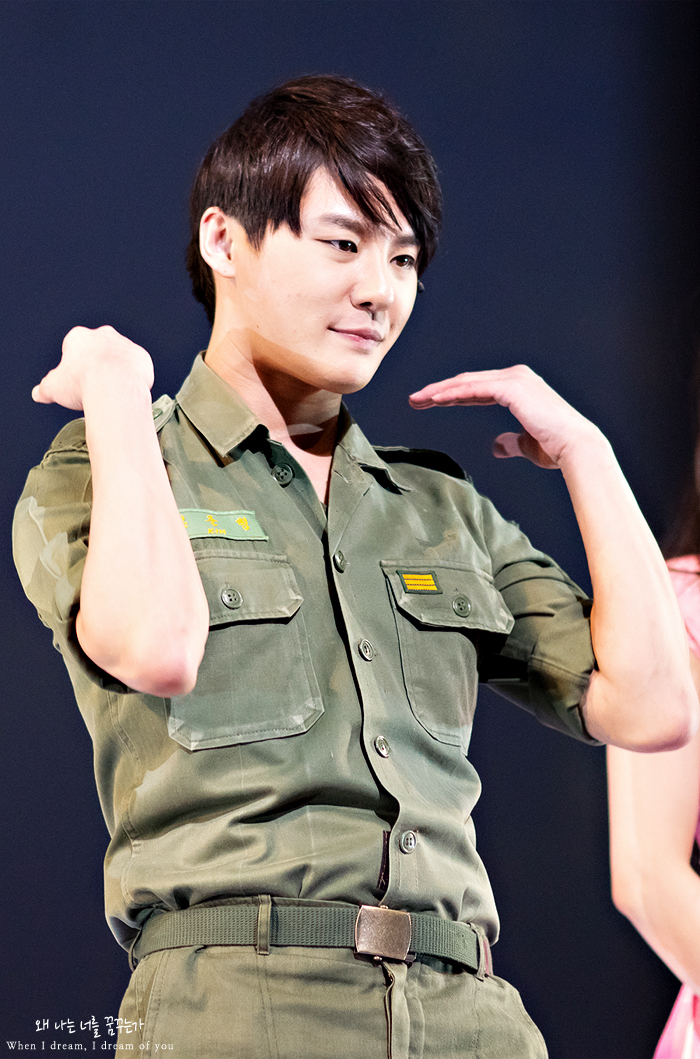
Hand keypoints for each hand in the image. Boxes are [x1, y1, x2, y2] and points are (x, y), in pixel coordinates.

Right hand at [32, 325, 153, 410]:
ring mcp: (125, 344)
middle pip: (98, 350)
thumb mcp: (53, 388)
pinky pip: (137, 367)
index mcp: (79, 337)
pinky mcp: (142, 357)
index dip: (73, 366)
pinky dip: (134, 377)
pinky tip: (128, 391)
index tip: (75, 381)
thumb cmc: (83, 383)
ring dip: (117, 371)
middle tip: (95, 386)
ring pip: (119, 357)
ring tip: (112, 392)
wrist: (115, 386)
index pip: (73, 348)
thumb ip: (44, 389)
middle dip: (96, 365)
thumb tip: (38, 393)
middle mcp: (103, 335)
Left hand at [409, 364, 598, 469]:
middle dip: (440, 391)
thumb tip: (496, 446)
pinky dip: (453, 393)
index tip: (430, 403)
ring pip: (467, 382)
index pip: (478, 388)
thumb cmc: (556, 448)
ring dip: (440, 391)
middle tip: (416, 400)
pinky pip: (474, 389)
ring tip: (418, 400)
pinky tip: (435, 400)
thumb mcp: (527, 444)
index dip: (453, 395)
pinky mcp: (511, 388)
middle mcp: (517, 377)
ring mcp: (514, 379)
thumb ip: (511, 442)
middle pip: (468, 381)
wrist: (575, 447)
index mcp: (520, 387)